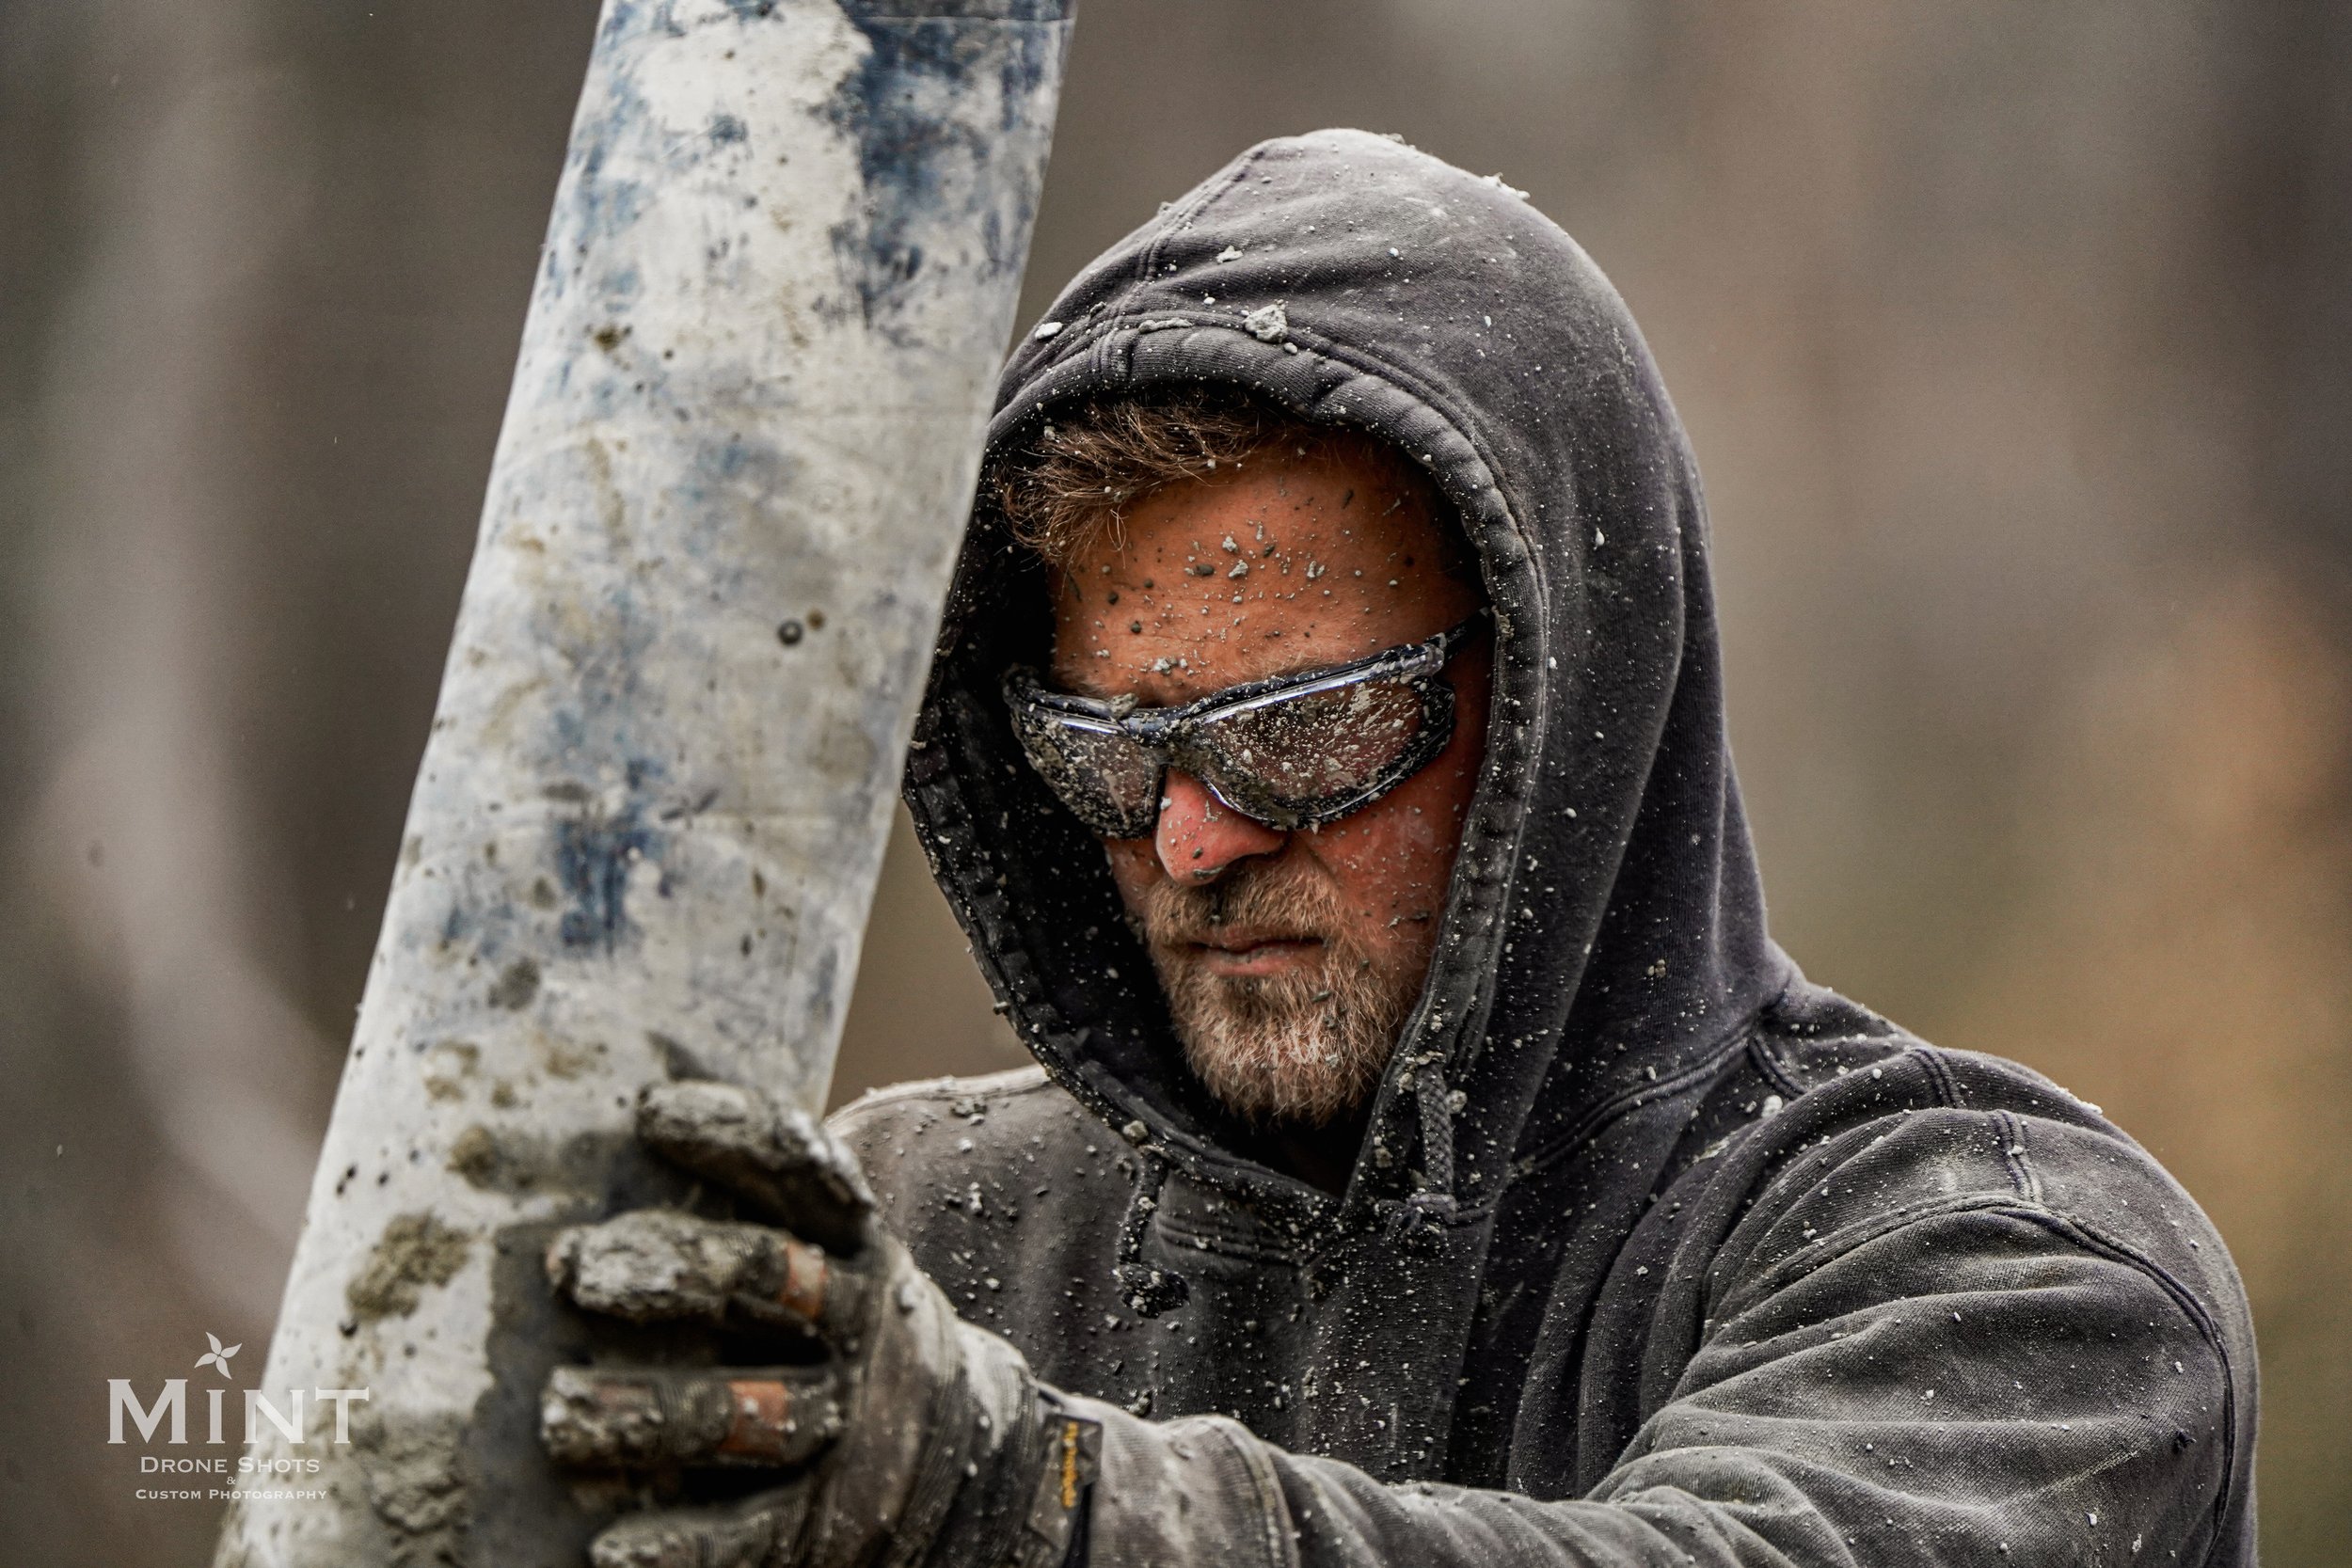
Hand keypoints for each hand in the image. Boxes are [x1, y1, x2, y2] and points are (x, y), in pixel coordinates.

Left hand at [541, 1080, 1095, 1567]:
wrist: (965, 1454)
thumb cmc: (840, 1332)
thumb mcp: (831, 1260)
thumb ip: (749, 1219)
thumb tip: (592, 1171)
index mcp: (853, 1243)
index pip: (800, 1169)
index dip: (731, 1134)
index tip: (648, 1114)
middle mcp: (859, 1320)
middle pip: (769, 1278)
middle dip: (673, 1268)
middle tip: (580, 1269)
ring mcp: (848, 1420)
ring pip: (751, 1411)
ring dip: (650, 1410)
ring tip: (560, 1413)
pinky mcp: (828, 1517)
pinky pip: (753, 1532)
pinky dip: (681, 1543)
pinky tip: (609, 1548)